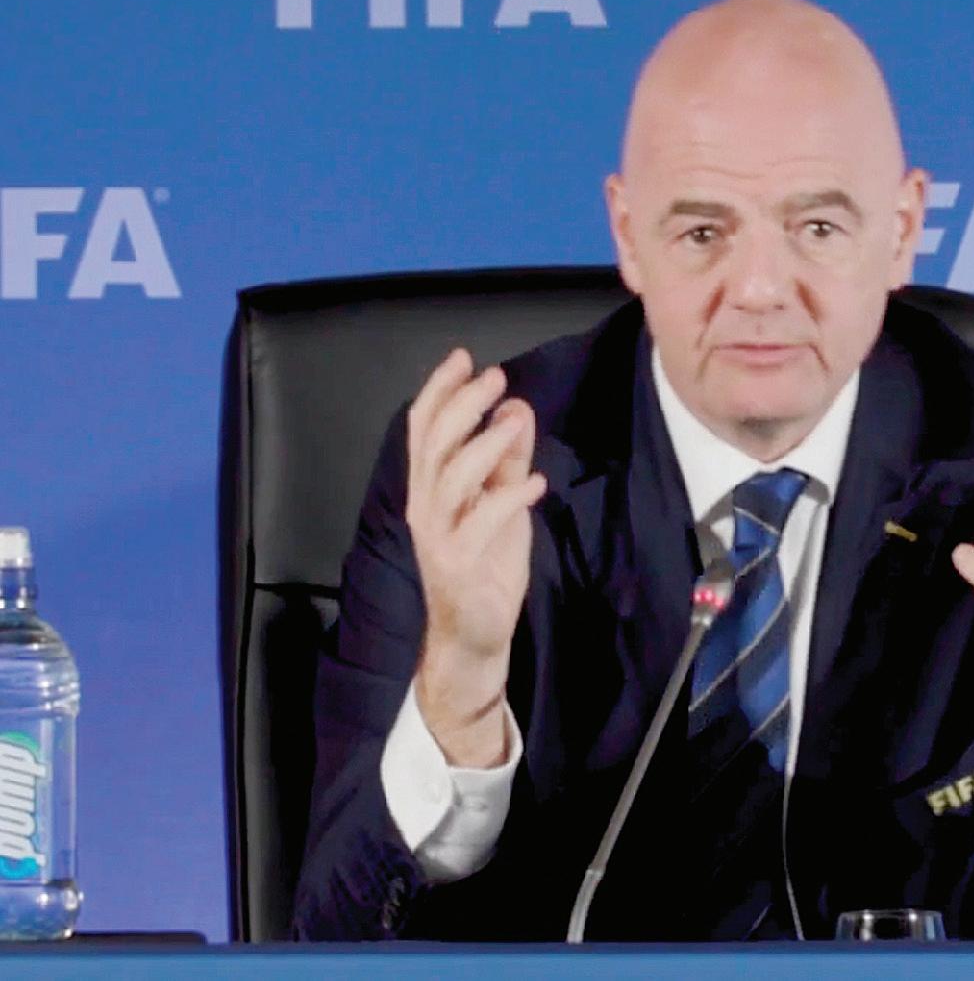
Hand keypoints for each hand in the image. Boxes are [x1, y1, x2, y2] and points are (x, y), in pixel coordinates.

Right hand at [405, 348, 546, 765]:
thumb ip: (508, 458)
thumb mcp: (501, 501)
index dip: (439, 390)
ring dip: (486, 444)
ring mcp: (438, 534)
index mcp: (429, 486)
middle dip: (463, 405)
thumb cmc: (485, 562)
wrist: (473, 632)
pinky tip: (536, 483)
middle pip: (434, 443)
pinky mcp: (459, 562)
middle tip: (494, 377)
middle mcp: (425, 505)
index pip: (422, 428)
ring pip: (452, 477)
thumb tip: (518, 406)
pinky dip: (509, 497)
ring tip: (516, 420)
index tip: (462, 357)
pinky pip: (481, 522)